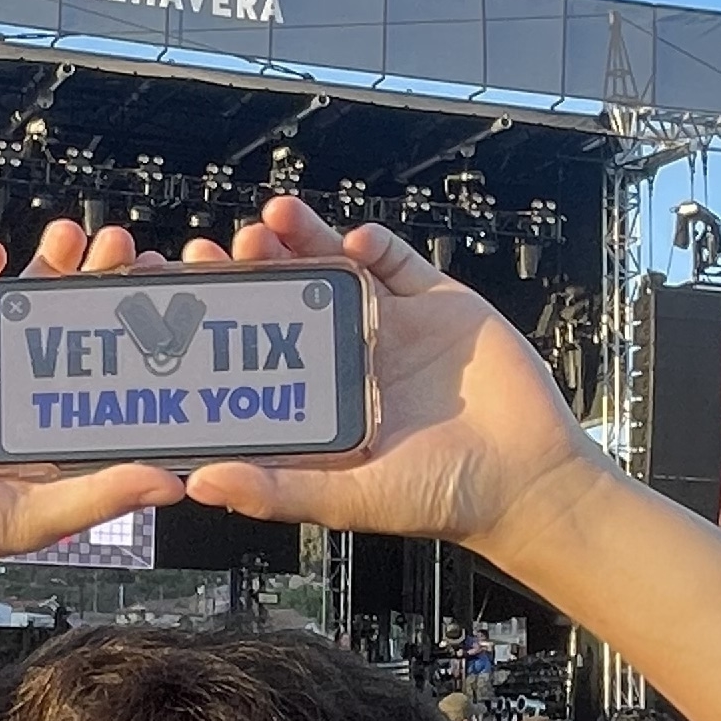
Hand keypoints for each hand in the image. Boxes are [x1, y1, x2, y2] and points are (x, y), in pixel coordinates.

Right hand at [0, 223, 186, 592]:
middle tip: (123, 249)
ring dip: (48, 263)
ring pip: (22, 300)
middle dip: (100, 282)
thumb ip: (97, 497)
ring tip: (71, 236)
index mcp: (51, 429)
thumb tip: (169, 484)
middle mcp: (19, 390)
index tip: (169, 302)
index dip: (139, 335)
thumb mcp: (27, 518)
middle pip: (73, 323)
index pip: (109, 372)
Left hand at [178, 195, 599, 560]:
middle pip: (289, 302)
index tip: (191, 299)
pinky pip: (399, 261)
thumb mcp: (346, 501)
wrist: (529, 480)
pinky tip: (353, 240)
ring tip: (273, 219)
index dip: (223, 325)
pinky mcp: (437, 304)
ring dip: (304, 241)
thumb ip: (274, 490)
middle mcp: (349, 361)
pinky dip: (374, 243)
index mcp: (320, 403)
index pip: (258, 354)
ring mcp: (392, 329)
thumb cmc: (441, 498)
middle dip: (256, 271)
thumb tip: (202, 482)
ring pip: (336, 272)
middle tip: (227, 248)